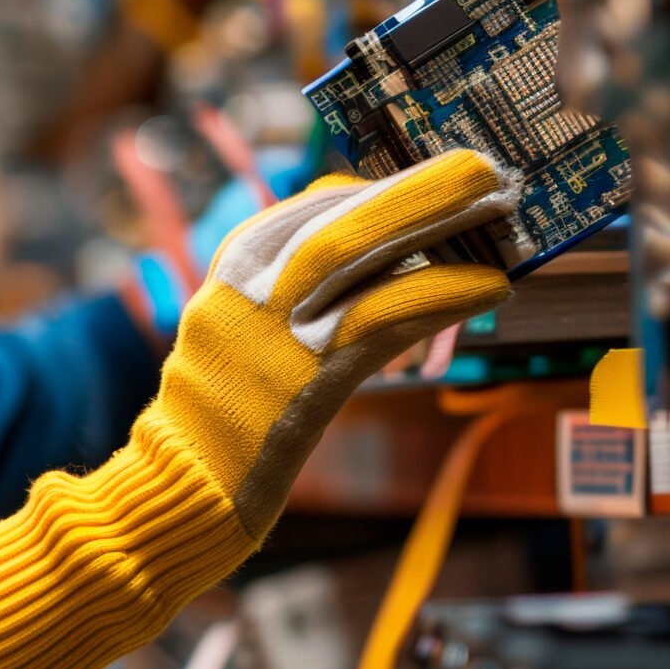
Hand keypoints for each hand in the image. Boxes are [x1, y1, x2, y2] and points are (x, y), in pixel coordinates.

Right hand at [0, 151, 517, 668]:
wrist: (172, 503)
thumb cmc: (214, 439)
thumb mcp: (233, 355)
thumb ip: (282, 312)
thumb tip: (366, 283)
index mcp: (223, 284)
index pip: (301, 215)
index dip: (367, 195)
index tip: (417, 189)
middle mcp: (242, 299)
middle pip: (334, 220)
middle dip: (410, 188)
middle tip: (478, 165)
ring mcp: (268, 338)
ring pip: (357, 256)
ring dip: (433, 220)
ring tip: (497, 203)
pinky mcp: (302, 382)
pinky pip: (381, 323)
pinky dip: (439, 296)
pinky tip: (486, 286)